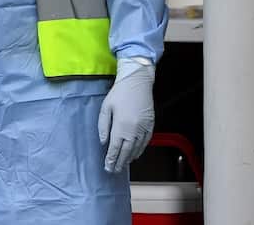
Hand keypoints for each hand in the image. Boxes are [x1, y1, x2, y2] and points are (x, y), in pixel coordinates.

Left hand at [98, 57, 155, 172]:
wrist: (137, 83)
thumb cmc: (119, 93)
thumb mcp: (105, 107)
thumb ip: (103, 126)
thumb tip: (103, 142)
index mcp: (121, 126)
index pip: (115, 148)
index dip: (111, 159)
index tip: (107, 167)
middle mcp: (133, 131)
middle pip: (126, 152)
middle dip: (119, 162)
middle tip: (114, 171)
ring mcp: (144, 129)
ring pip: (136, 149)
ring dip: (129, 158)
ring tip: (123, 165)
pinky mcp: (150, 126)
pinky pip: (145, 143)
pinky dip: (140, 151)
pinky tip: (135, 155)